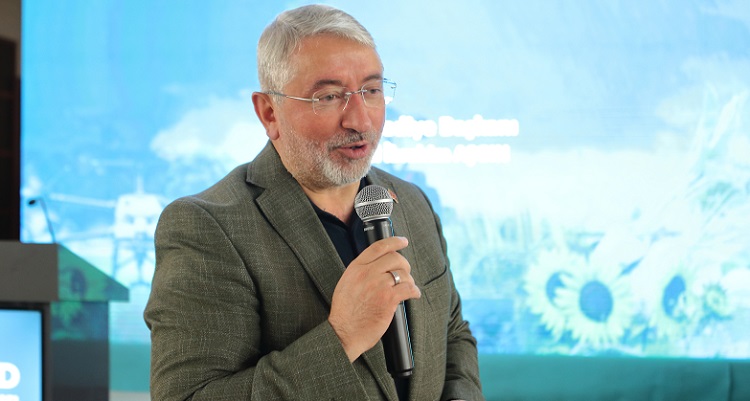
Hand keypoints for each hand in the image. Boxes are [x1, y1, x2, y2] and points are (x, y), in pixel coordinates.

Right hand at [328, 236, 421, 361]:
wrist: (343, 332)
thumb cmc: (345, 312)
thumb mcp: (346, 284)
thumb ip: (361, 272)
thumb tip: (378, 266)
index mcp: (356, 268)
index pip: (378, 247)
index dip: (394, 242)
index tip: (403, 241)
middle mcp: (367, 273)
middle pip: (394, 258)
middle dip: (404, 264)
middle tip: (406, 272)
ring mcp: (378, 285)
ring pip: (403, 273)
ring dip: (409, 280)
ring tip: (408, 287)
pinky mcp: (388, 299)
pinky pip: (408, 289)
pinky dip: (414, 291)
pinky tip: (413, 294)